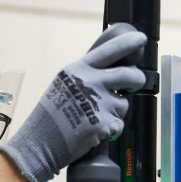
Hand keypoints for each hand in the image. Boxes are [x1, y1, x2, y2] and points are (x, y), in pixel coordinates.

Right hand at [0, 23, 146, 181]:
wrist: (39, 142)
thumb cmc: (49, 116)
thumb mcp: (63, 84)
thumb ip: (84, 76)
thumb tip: (109, 73)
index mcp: (79, 70)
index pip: (110, 50)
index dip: (129, 43)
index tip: (141, 39)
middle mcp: (90, 83)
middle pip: (129, 75)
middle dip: (137, 79)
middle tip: (135, 84)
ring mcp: (99, 104)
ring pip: (124, 103)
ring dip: (116, 111)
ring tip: (97, 117)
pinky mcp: (104, 124)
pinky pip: (118, 124)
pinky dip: (111, 130)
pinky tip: (95, 132)